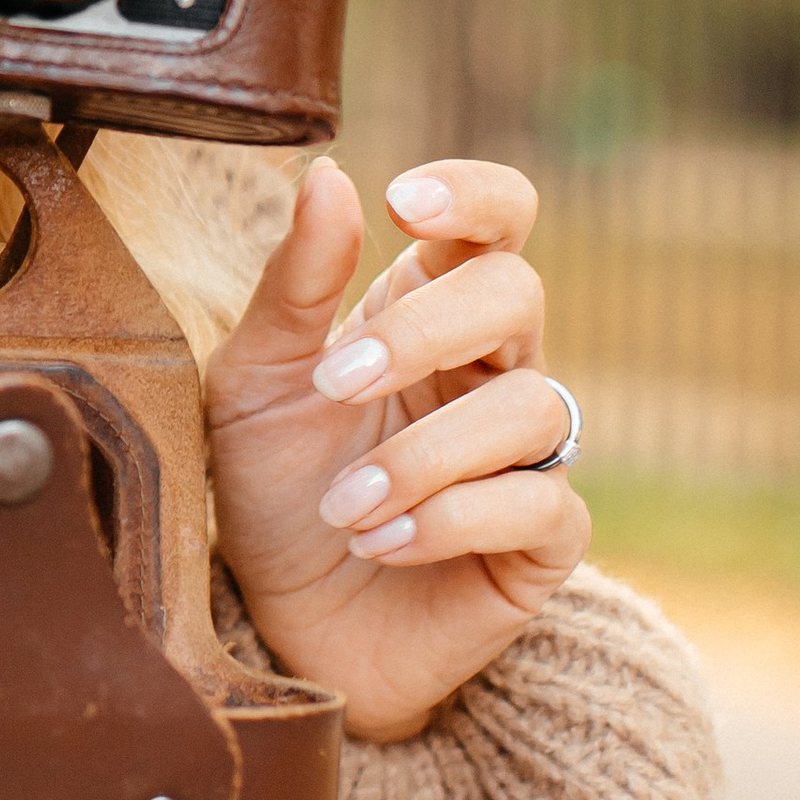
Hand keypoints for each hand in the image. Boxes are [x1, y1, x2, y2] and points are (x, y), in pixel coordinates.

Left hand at [204, 155, 589, 742]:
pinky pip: (540, 505)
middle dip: (422, 331)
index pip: (499, 220)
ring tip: (343, 505)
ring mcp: (528, 455)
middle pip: (515, 294)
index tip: (404, 201)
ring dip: (422, 454)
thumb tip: (329, 174)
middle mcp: (491, 369)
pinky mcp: (544, 542)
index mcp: (427, 312)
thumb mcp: (255, 384)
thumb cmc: (272, 490)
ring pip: (530, 406)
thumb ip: (295, 286)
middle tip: (334, 382)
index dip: (473, 196)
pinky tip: (380, 541)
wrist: (281, 625)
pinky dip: (451, 519)